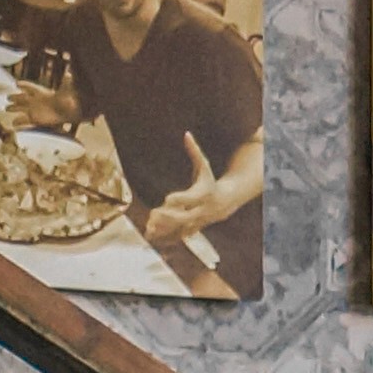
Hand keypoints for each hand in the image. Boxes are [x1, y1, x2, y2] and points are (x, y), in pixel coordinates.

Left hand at [139, 133, 219, 250]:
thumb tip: (186, 134)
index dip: (180, 199)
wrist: (224, 201)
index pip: (191, 198)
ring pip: (180, 229)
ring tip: (148, 229)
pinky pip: (178, 236)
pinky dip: (165, 237)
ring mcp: (196, 221)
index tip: (167, 198)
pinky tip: (151, 236)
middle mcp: (200, 210)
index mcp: (203, 194)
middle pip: (184, 216)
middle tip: (153, 214)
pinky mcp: (191, 228)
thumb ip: (194, 151)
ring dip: (164, 230)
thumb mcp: (204, 165)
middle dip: (169, 217)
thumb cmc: (209, 180)